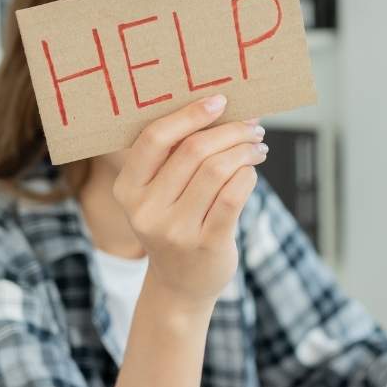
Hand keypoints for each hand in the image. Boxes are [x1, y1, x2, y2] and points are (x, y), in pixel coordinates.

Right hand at [112, 94, 266, 308]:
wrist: (182, 285)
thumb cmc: (177, 225)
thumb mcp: (160, 195)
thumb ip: (176, 159)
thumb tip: (221, 108)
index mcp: (128, 189)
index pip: (154, 139)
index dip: (189, 115)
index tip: (219, 100)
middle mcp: (146, 210)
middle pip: (193, 151)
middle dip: (230, 131)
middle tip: (252, 126)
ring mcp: (175, 231)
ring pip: (217, 170)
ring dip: (244, 151)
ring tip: (258, 146)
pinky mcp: (206, 245)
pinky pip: (233, 196)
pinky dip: (248, 176)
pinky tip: (252, 172)